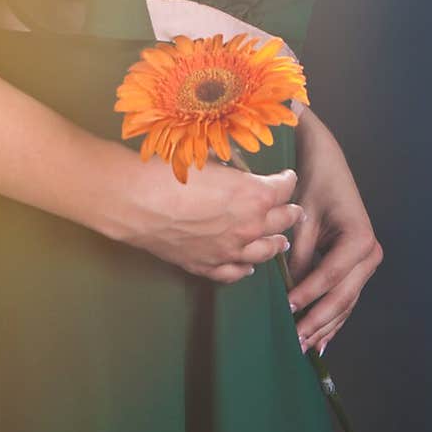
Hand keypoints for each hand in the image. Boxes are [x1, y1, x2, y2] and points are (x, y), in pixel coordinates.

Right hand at [102, 143, 305, 283]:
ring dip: (275, 243)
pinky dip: (246, 269)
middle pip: (281, 221)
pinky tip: (248, 267)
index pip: (283, 188)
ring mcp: (229, 251)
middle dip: (290, 213)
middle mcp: (248, 226)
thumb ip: (228, 171)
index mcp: (253, 195)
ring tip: (281, 241)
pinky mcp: (207, 265)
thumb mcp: (205, 160)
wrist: (136, 202)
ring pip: (264, 251)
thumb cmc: (168, 173)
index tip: (287, 177)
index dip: (287, 180)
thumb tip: (232, 172)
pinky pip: (235, 272)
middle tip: (295, 210)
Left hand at [287, 106, 383, 354]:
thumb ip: (299, 253)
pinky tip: (320, 339)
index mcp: (359, 238)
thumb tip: (288, 288)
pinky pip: (345, 298)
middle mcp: (370, 254)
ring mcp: (367, 263)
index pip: (330, 275)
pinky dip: (332, 318)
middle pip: (342, 296)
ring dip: (324, 326)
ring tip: (304, 347)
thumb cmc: (313, 183)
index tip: (287, 311)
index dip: (308, 295)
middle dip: (318, 321)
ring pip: (345, 303)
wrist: (326, 163)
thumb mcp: (304, 216)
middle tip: (295, 342)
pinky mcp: (358, 268)